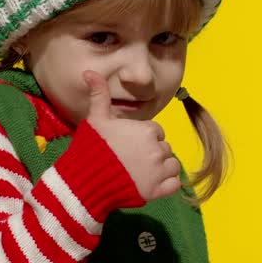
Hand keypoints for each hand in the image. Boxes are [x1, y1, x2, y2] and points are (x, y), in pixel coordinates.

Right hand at [82, 69, 181, 201]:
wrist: (86, 180)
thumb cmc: (91, 148)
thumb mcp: (95, 119)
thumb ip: (98, 94)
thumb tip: (89, 71)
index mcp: (147, 130)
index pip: (155, 132)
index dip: (142, 138)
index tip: (127, 145)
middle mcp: (157, 150)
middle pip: (163, 148)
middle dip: (152, 153)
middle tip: (131, 160)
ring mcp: (159, 172)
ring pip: (172, 165)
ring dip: (161, 168)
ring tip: (141, 172)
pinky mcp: (158, 191)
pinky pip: (175, 184)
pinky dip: (167, 184)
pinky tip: (152, 183)